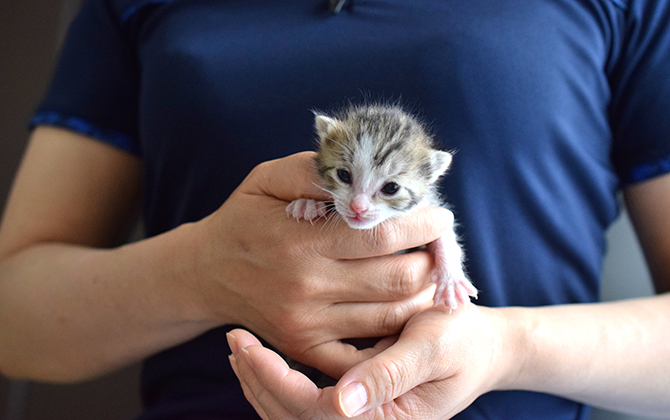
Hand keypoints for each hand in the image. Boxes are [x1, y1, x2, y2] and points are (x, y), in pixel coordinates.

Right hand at [191, 152, 453, 376]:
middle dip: (431, 260)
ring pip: (391, 316)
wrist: (205, 273)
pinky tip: (403, 313)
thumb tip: (360, 173)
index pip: (380, 235)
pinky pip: (364, 354)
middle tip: (440, 246)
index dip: (421, 225)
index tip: (440, 216)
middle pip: (396, 279)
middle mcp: (306, 287)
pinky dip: (393, 337)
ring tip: (430, 274)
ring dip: (422, 295)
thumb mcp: (266, 179)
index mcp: (300, 241)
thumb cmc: (244, 220)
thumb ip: (312, 170)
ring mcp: (307, 323)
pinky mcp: (306, 347)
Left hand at [226, 304, 514, 418]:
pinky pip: (307, 406)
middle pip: (293, 417)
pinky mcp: (358, 407)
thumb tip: (344, 402)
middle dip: (257, 381)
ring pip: (295, 416)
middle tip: (234, 339)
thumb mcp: (435, 346)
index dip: (274, 379)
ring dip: (262, 385)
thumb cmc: (463, 340)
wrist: (484, 348)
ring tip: (240, 349)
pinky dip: (280, 385)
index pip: (311, 410)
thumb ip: (391, 374)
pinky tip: (267, 359)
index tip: (247, 344)